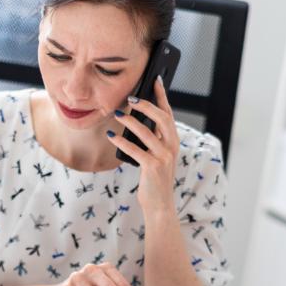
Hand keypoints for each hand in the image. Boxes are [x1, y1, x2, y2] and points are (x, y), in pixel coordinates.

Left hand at [106, 76, 177, 217]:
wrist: (160, 205)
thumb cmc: (154, 180)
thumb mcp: (156, 156)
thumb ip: (152, 140)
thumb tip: (134, 119)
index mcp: (173, 142)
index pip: (168, 114)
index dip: (162, 96)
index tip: (155, 80)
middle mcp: (172, 147)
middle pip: (161, 118)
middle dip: (146, 105)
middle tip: (131, 99)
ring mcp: (164, 157)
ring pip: (147, 132)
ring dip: (130, 121)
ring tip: (117, 114)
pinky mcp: (153, 167)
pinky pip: (135, 149)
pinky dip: (122, 141)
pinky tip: (112, 135)